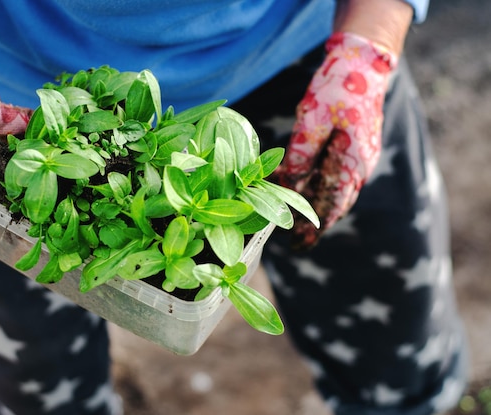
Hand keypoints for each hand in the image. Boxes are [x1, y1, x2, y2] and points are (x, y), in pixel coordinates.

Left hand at [277, 32, 397, 249]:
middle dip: (315, 222)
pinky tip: (303, 189)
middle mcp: (360, 165)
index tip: (300, 244)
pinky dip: (320, 186)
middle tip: (296, 241)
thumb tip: (287, 184)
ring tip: (295, 220)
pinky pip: (335, 175)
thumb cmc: (338, 87)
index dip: (316, 227)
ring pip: (335, 190)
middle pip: (335, 202)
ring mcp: (359, 157)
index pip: (332, 205)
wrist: (363, 62)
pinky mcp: (353, 148)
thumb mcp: (312, 120)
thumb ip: (300, 155)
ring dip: (316, 205)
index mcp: (352, 162)